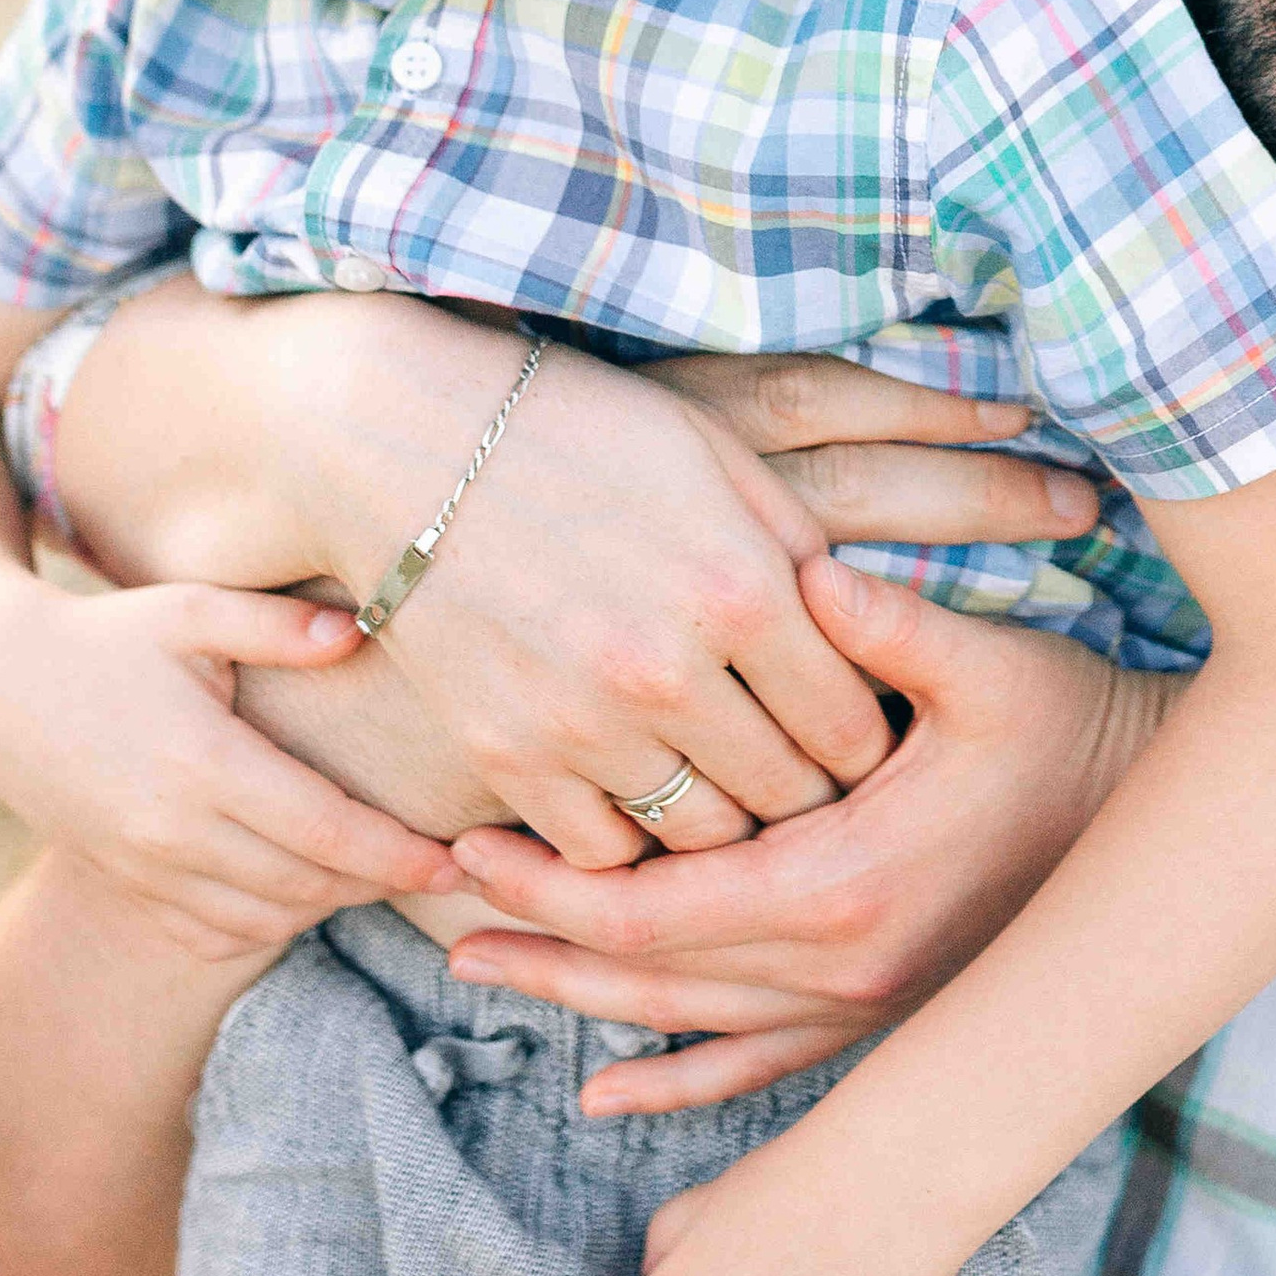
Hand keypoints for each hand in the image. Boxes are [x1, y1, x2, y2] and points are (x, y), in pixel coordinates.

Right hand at [0, 575, 457, 955]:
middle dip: (380, 882)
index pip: (324, 831)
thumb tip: (359, 632)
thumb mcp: (189, 609)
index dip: (397, 854)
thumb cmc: (107, 636)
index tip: (454, 858)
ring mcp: (144, 870)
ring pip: (265, 918)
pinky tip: (307, 884)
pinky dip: (271, 921)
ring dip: (330, 903)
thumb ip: (277, 624)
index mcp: (201, 765)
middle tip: (443, 866)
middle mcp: (171, 833)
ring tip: (383, 869)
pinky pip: (215, 932)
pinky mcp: (126, 886)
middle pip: (305, 885)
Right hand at [61, 286, 1099, 874]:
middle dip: (818, 802)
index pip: (855, 725)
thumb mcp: (718, 457)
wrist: (401, 440)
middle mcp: (671, 669)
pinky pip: (602, 848)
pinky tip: (646, 800)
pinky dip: (633, 842)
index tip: (874, 744)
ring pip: (702, 840)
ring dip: (733, 831)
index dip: (874, 746)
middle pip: (790, 798)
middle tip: (824, 794)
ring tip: (744, 802)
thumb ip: (802, 547)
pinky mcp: (504, 754)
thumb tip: (871, 622)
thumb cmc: (579, 427)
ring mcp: (582, 722)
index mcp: (745, 587)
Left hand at [445, 554, 1167, 1105]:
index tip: (472, 836)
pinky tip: (607, 1091)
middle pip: (651, 977)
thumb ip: (889, 624)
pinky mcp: (885, 1014)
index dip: (554, 883)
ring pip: (691, 1025)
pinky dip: (678, 1081)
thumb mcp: (990, 664)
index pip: (659, 907)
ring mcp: (865, 1005)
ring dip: (581, 1001)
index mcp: (846, 885)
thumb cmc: (1077, 727)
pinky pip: (760, 1068)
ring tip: (479, 967)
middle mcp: (843, 969)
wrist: (1166, 827)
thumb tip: (802, 571)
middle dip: (540, 937)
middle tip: (438, 895)